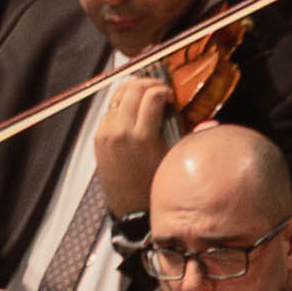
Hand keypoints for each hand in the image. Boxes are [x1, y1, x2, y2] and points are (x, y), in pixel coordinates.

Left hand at [92, 71, 170, 217]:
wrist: (130, 207)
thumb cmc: (154, 185)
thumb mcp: (172, 158)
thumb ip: (180, 132)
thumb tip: (193, 113)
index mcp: (142, 137)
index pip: (152, 95)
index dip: (164, 90)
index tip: (171, 95)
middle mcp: (120, 132)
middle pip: (132, 89)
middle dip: (149, 83)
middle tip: (159, 88)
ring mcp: (106, 134)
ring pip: (118, 95)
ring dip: (133, 90)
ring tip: (146, 93)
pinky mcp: (98, 138)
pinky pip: (109, 110)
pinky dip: (121, 104)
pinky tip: (132, 110)